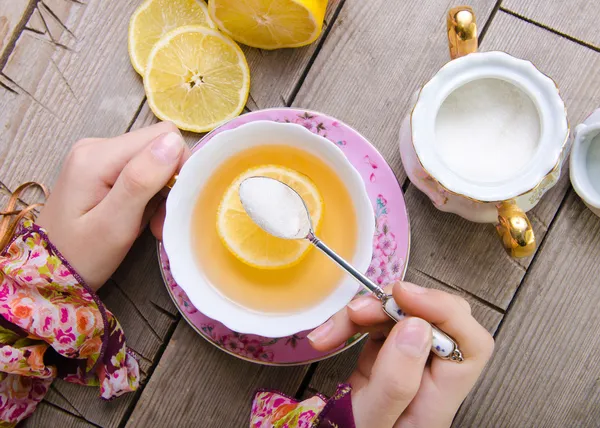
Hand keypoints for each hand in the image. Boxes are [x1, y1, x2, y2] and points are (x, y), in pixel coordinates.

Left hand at [37, 122, 190, 290]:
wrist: (47, 275)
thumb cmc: (80, 257)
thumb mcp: (114, 225)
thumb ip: (142, 180)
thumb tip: (173, 142)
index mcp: (97, 156)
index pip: (163, 137)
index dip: (179, 167)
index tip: (173, 204)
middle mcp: (96, 147)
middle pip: (158, 147)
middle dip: (170, 184)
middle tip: (161, 222)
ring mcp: (97, 157)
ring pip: (153, 161)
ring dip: (160, 194)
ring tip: (151, 226)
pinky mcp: (100, 170)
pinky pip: (140, 172)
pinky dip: (148, 196)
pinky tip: (141, 219)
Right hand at [307, 281, 493, 426]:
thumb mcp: (370, 421)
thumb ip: (396, 380)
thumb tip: (415, 324)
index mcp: (439, 400)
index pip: (471, 345)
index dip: (445, 312)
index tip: (405, 298)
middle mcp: (430, 377)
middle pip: (438, 320)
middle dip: (396, 305)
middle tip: (359, 311)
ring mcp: (408, 363)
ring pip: (403, 315)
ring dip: (365, 312)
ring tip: (331, 331)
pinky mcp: (386, 354)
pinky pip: (378, 322)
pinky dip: (352, 322)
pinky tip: (328, 335)